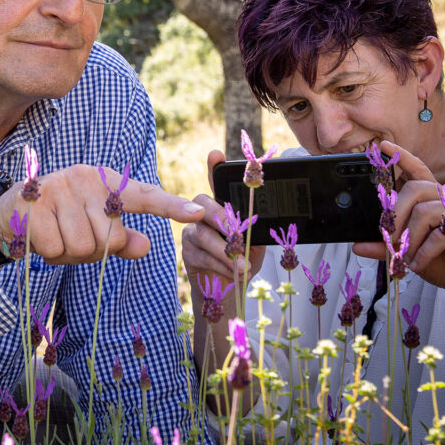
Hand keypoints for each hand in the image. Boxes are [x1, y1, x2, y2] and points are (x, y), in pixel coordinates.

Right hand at [0, 164, 204, 264]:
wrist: (10, 210)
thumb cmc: (61, 220)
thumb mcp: (92, 228)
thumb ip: (120, 239)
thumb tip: (146, 246)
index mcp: (106, 183)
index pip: (145, 196)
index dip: (172, 207)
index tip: (198, 213)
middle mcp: (86, 179)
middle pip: (109, 240)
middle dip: (91, 252)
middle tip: (71, 238)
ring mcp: (60, 189)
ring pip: (83, 248)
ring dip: (67, 254)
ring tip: (55, 236)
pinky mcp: (36, 205)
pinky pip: (55, 249)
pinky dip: (47, 253)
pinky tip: (38, 236)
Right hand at [181, 150, 264, 289]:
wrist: (229, 289)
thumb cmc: (243, 260)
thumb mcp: (255, 243)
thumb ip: (253, 230)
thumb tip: (256, 225)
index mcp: (222, 207)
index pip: (216, 182)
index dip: (214, 167)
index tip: (216, 155)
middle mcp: (203, 214)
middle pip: (202, 203)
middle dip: (220, 216)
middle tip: (236, 232)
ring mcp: (192, 231)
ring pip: (204, 234)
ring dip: (226, 252)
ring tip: (242, 265)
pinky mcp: (188, 251)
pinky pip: (202, 255)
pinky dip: (221, 266)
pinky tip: (233, 273)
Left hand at [353, 141, 444, 305]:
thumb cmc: (442, 262)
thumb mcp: (408, 253)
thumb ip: (385, 247)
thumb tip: (356, 245)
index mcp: (435, 197)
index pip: (418, 170)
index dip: (401, 157)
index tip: (382, 146)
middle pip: (414, 190)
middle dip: (396, 218)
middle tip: (390, 243)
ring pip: (424, 213)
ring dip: (409, 241)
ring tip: (407, 259)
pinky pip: (441, 234)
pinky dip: (424, 253)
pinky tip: (418, 265)